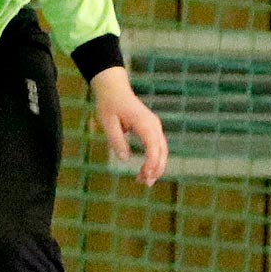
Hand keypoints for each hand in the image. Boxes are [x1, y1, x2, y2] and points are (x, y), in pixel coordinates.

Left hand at [90, 66, 167, 185]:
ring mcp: (154, 125)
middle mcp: (153, 124)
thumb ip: (116, 141)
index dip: (151, 163)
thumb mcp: (107, 122)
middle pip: (162, 150)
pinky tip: (146, 170)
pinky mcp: (151, 128)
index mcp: (144, 122)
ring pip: (162, 150)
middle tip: (145, 183)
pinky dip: (155, 159)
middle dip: (156, 169)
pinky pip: (157, 146)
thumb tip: (125, 159)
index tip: (144, 175)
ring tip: (144, 181)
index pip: (153, 146)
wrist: (113, 88)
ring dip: (156, 166)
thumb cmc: (109, 104)